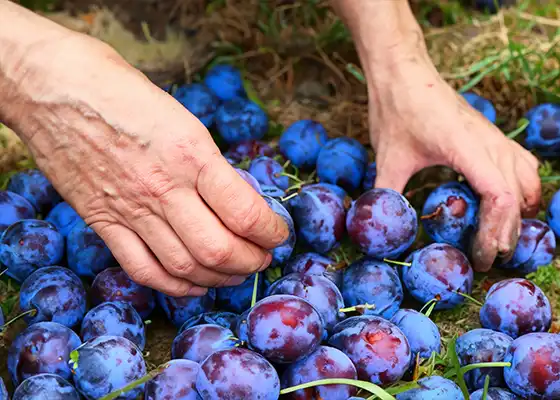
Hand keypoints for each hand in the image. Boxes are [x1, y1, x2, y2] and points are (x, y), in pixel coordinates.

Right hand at [0, 32, 288, 295]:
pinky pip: (142, 269)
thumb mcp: (182, 117)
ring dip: (218, 278)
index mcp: (190, 154)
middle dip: (251, 261)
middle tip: (262, 258)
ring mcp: (130, 209)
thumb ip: (208, 163)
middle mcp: (163, 187)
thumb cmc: (119, 89)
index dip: (270, 231)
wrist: (52, 86)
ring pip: (184, 266)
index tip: (278, 233)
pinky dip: (173, 286)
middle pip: (218, 249)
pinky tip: (192, 284)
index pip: (244, 211)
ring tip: (236, 273)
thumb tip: (235, 198)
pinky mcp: (102, 222)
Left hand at [367, 51, 540, 271]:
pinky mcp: (491, 134)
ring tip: (502, 237)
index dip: (494, 230)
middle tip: (488, 258)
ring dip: (520, 211)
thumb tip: (381, 226)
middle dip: (507, 231)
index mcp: (466, 147)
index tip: (481, 255)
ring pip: (526, 179)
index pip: (499, 196)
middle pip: (517, 195)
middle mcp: (489, 141)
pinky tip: (511, 204)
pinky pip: (522, 164)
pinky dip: (523, 188)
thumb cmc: (396, 109)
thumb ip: (386, 193)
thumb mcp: (387, 157)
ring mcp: (494, 136)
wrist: (403, 71)